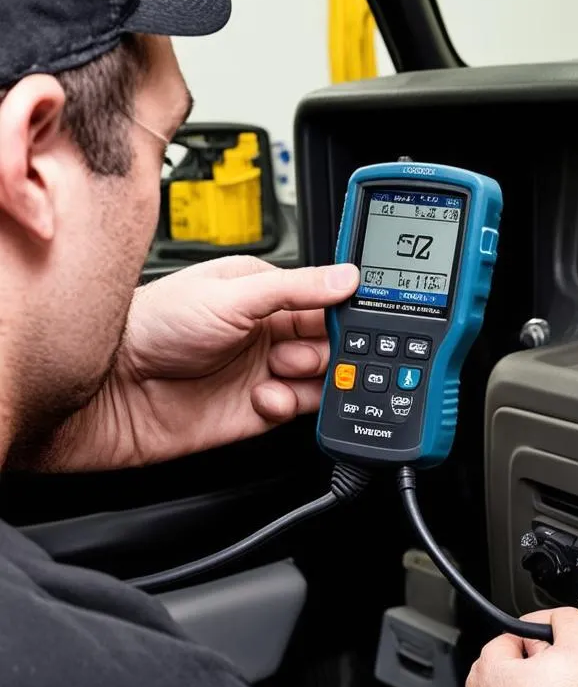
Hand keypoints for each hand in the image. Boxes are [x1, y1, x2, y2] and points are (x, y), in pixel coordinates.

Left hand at [37, 256, 358, 469]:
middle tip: (307, 348)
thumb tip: (347, 276)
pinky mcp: (261, 410)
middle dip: (330, 348)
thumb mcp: (230, 296)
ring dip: (312, 376)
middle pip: (330, 341)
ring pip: (322, 377)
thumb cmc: (150, 328)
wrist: (112, 391)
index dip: (343, 311)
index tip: (356, 321)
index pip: (325, 300)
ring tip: (282, 369)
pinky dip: (290, 404)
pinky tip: (263, 395)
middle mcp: (268, 331)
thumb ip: (295, 289)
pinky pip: (301, 409)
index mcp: (264, 292)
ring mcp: (265, 371)